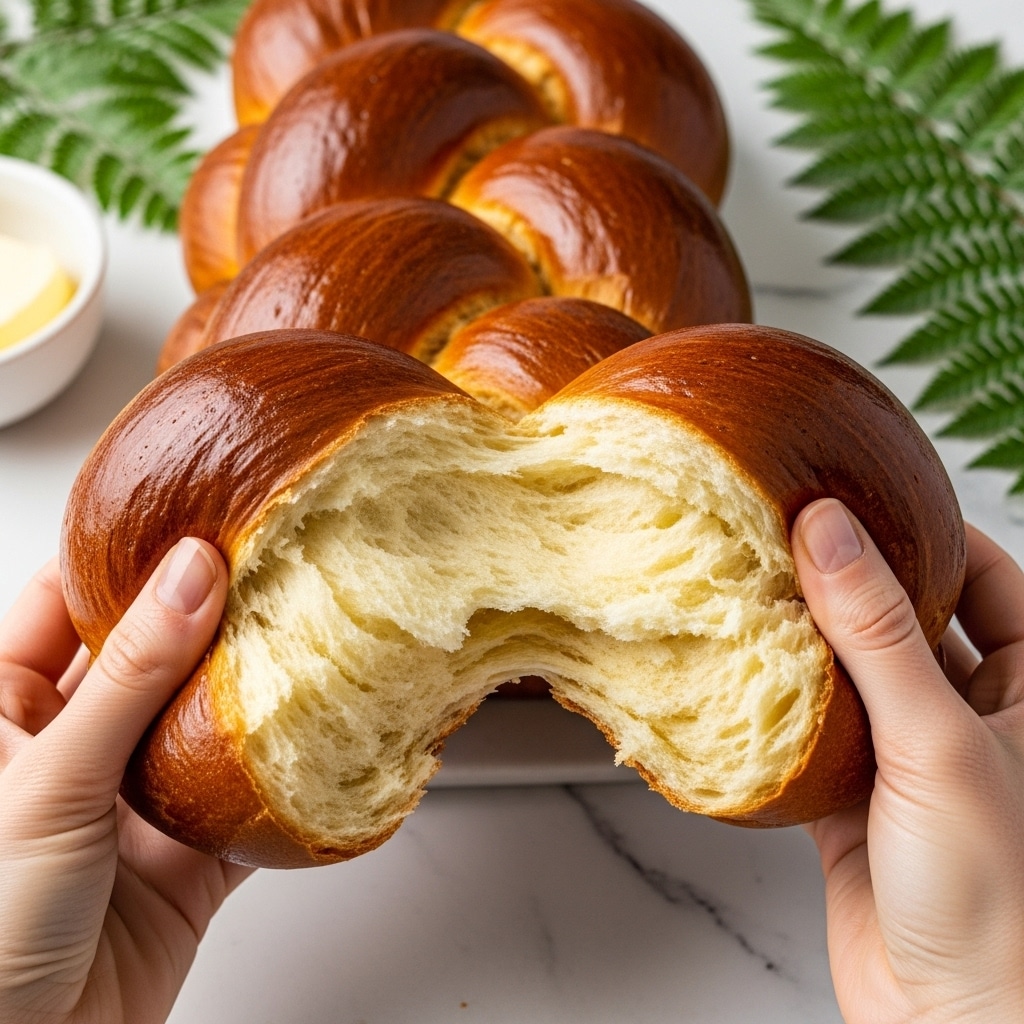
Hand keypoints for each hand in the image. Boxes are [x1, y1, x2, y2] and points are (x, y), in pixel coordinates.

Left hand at [0, 539, 252, 1023]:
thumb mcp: (48, 786)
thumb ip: (126, 678)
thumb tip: (188, 578)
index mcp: (0, 716)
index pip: (63, 605)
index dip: (126, 562)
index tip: (194, 525)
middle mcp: (67, 751)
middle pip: (147, 657)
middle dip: (206, 621)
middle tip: (267, 573)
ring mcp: (128, 803)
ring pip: (201, 723)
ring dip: (249, 693)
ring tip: (300, 636)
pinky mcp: (184, 858)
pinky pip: (242, 800)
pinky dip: (280, 777)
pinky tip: (312, 740)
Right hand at [792, 499, 1023, 1023]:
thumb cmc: (996, 899)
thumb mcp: (940, 742)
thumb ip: (878, 635)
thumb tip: (827, 531)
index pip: (985, 576)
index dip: (925, 531)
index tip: (857, 496)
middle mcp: (973, 716)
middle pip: (907, 619)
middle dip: (850, 583)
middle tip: (786, 538)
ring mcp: (910, 757)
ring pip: (852, 674)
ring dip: (804, 643)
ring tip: (750, 593)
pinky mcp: (853, 798)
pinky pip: (809, 732)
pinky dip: (773, 708)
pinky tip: (737, 680)